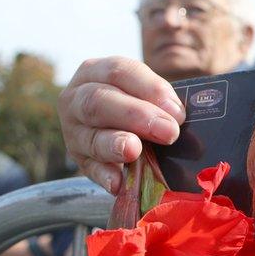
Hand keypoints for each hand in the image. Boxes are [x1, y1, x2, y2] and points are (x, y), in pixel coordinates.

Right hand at [58, 57, 185, 193]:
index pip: (119, 72)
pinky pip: (89, 168)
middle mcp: (77, 98)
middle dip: (136, 115)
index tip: (177, 111)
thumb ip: (162, 100)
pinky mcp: (79, 159)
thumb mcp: (145, 92)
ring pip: (90, 135)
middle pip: (99, 101)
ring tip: (134, 150)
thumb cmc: (138, 103)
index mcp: (96, 71)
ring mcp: (74, 131)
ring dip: (114, 144)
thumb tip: (180, 117)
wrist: (119, 124)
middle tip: (168, 132)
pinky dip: (104, 175)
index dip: (150, 89)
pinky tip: (118, 183)